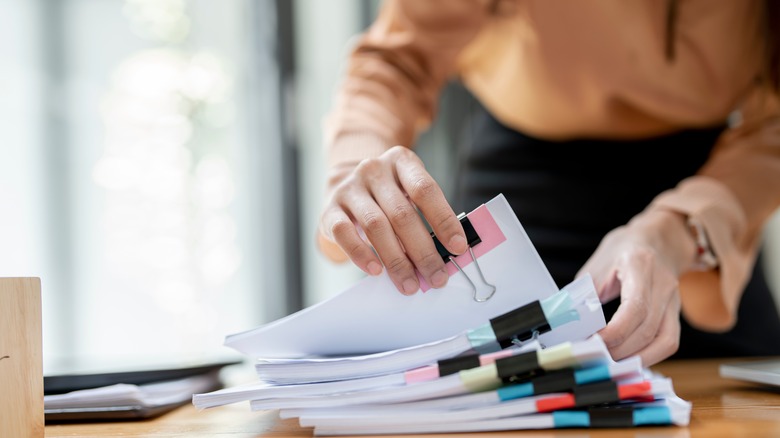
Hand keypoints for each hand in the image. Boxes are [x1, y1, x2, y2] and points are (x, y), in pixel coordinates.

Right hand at [318, 146, 468, 294]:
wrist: (345, 185)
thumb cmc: (387, 196)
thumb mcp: (408, 193)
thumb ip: (426, 217)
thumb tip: (445, 255)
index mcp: (401, 162)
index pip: (426, 190)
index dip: (444, 220)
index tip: (458, 247)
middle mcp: (374, 170)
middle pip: (402, 214)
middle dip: (423, 251)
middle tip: (436, 277)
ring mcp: (349, 188)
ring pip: (376, 226)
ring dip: (396, 260)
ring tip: (409, 284)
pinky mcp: (329, 209)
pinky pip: (344, 233)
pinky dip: (361, 254)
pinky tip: (375, 270)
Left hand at [577, 210, 697, 365]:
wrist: (658, 239)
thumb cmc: (623, 250)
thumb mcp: (598, 265)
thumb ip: (585, 294)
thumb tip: (568, 324)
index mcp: (640, 265)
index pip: (635, 308)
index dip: (614, 332)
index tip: (592, 341)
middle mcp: (663, 284)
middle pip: (648, 329)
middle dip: (620, 350)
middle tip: (595, 356)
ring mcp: (675, 300)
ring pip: (665, 341)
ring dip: (636, 358)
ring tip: (611, 363)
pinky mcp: (676, 313)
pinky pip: (669, 342)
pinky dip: (650, 356)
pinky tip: (629, 359)